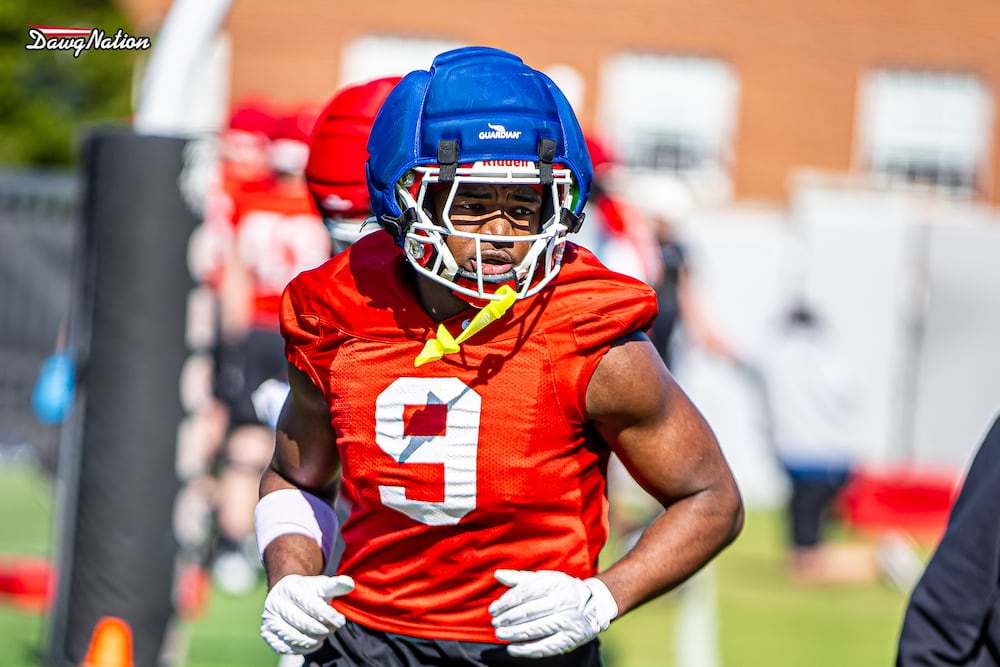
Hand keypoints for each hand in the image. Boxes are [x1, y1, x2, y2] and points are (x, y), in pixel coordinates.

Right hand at [260, 574, 354, 653]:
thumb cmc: (308, 591)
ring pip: (294, 637)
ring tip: (323, 637)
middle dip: (322, 630)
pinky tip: (313, 643)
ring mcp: (269, 619)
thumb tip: (350, 584)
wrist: (285, 594)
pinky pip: (285, 647)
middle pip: (303, 623)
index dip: (329, 616)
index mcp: (290, 588)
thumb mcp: (322, 586)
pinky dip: (302, 649)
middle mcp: (275, 603)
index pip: (312, 606)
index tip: (341, 621)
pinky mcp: (267, 633)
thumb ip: (336, 585)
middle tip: (332, 630)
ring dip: (313, 641)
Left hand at [489, 569, 617, 657]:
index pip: (526, 592)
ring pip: (536, 629)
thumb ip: (521, 578)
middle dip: (508, 618)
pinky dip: (526, 650)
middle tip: (495, 623)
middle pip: (530, 611)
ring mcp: (568, 622)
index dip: (507, 601)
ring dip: (514, 633)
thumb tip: (498, 575)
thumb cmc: (563, 591)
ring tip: (500, 634)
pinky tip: (513, 648)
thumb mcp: (546, 579)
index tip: (493, 609)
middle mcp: (563, 602)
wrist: (595, 606)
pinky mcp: (570, 639)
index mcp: (556, 584)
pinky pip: (545, 647)